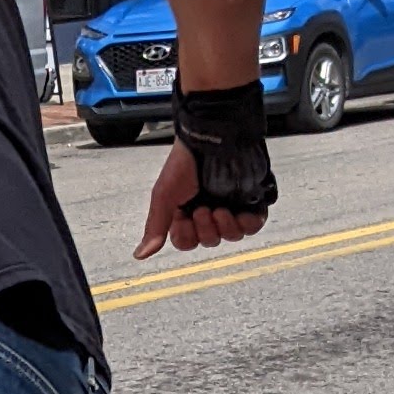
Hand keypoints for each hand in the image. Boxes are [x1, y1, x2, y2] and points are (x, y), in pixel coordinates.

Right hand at [134, 138, 270, 260]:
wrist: (212, 138)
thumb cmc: (185, 163)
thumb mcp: (163, 196)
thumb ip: (155, 227)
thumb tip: (140, 254)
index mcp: (186, 211)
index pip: (187, 241)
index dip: (185, 235)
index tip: (182, 216)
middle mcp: (209, 211)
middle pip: (210, 241)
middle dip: (205, 229)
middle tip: (202, 209)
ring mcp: (231, 206)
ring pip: (231, 236)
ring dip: (224, 227)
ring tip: (220, 209)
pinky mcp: (251, 201)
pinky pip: (253, 226)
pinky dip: (247, 224)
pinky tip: (238, 213)